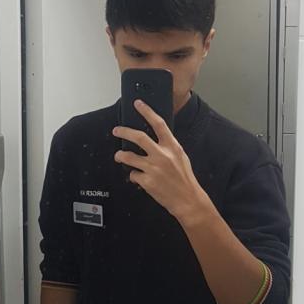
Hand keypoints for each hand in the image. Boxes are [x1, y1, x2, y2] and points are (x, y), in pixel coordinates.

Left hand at [112, 99, 209, 223]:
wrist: (187, 200)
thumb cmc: (184, 179)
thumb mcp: (181, 157)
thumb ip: (168, 147)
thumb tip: (156, 138)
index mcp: (172, 147)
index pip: (158, 124)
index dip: (147, 112)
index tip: (138, 104)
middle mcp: (162, 155)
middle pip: (138, 137)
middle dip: (124, 131)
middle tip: (116, 130)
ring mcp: (153, 168)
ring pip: (128, 157)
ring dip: (120, 155)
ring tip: (118, 156)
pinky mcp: (147, 181)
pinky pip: (133, 175)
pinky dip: (133, 176)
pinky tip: (137, 178)